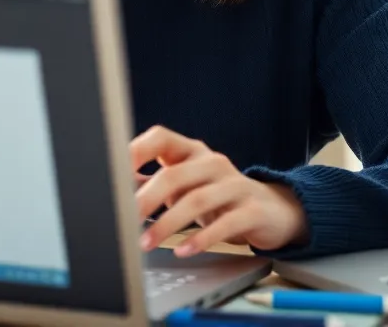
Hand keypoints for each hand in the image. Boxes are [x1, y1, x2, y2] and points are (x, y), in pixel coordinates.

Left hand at [132, 125, 308, 256]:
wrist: (273, 211)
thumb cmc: (218, 198)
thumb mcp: (186, 187)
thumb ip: (154, 186)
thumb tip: (115, 194)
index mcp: (192, 152)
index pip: (160, 138)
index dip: (136, 151)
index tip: (114, 172)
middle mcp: (212, 162)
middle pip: (175, 175)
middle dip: (146, 199)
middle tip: (125, 220)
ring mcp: (235, 184)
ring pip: (197, 200)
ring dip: (167, 224)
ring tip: (146, 243)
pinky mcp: (252, 210)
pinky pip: (224, 224)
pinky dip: (201, 239)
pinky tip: (183, 250)